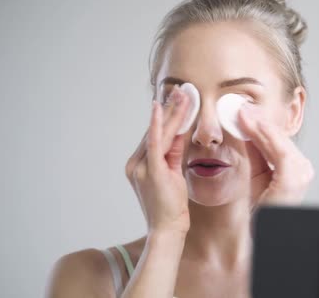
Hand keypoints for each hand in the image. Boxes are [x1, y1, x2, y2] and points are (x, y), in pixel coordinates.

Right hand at [124, 87, 190, 235]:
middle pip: (155, 130)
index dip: (166, 116)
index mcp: (138, 165)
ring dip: (171, 112)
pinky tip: (160, 108)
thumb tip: (181, 132)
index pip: (154, 135)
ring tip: (182, 94)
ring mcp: (141, 167)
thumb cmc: (171, 205)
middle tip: (181, 89)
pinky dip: (157, 124)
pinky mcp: (151, 171)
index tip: (176, 99)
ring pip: (158, 133)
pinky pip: (155, 143)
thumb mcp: (173, 173)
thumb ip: (174, 152)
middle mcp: (135, 164)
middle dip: (169, 109)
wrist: (167, 229)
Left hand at [238, 103, 313, 207]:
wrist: (259, 236)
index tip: (244, 110)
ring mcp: (300, 177)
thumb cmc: (256, 212)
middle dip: (260, 122)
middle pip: (281, 139)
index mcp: (294, 169)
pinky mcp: (293, 182)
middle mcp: (302, 172)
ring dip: (262, 127)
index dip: (261, 124)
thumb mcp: (254, 176)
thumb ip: (254, 153)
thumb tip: (245, 127)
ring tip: (244, 114)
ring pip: (281, 143)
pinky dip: (269, 138)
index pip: (278, 140)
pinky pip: (281, 154)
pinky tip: (255, 127)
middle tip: (241, 106)